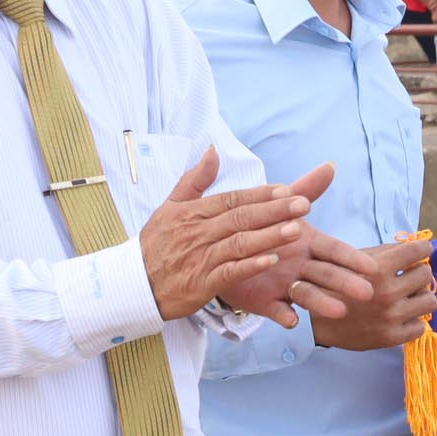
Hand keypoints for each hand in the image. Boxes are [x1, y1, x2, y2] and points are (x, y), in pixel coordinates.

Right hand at [140, 147, 315, 320]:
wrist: (132, 285)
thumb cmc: (155, 244)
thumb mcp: (169, 207)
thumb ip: (194, 179)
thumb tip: (213, 151)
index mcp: (193, 212)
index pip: (232, 199)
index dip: (261, 194)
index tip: (288, 189)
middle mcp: (198, 232)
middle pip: (241, 217)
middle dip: (275, 210)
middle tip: (304, 204)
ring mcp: (201, 257)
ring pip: (239, 243)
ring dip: (269, 236)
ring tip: (297, 229)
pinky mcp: (201, 283)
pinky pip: (229, 272)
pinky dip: (250, 266)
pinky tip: (271, 260)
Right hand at [301, 234, 436, 351]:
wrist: (317, 321)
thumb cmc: (335, 286)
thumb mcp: (354, 261)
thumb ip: (384, 252)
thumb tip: (413, 246)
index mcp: (378, 269)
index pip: (416, 252)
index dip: (423, 249)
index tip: (423, 250)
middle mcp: (387, 293)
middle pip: (425, 275)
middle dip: (418, 272)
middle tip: (410, 276)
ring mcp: (391, 317)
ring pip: (429, 300)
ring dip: (420, 296)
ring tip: (410, 297)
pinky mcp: (391, 338)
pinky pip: (421, 326)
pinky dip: (413, 320)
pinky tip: (402, 316)